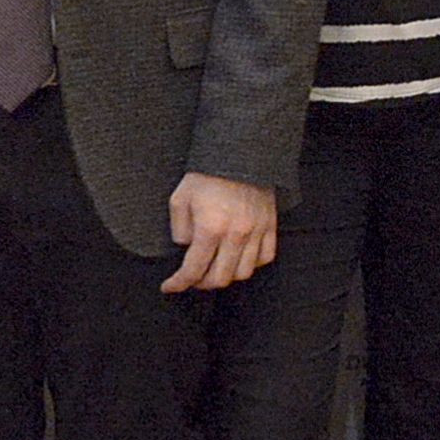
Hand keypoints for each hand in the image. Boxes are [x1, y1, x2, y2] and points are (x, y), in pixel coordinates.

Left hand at [164, 172, 278, 293]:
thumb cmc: (207, 175)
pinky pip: (265, 257)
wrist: (240, 153)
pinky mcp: (270, 225)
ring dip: (226, 276)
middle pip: (220, 278)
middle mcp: (235, 235)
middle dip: (201, 283)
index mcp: (210, 229)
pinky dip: (252, 264)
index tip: (169, 286)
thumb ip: (179, 229)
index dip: (178, 283)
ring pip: (243, 273)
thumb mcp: (180, 199)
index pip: (193, 270)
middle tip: (192, 278)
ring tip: (215, 269)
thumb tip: (187, 247)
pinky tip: (239, 257)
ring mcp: (256, 232)